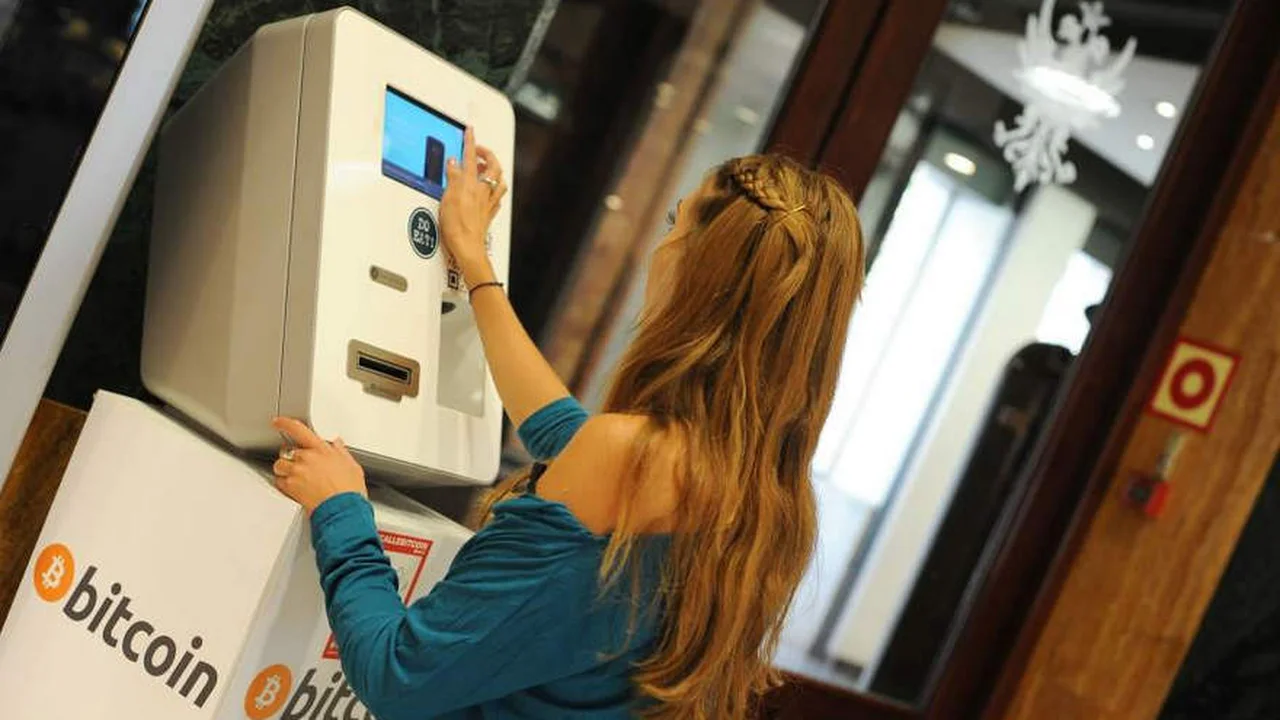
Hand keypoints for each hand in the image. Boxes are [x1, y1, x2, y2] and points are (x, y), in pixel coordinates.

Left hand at [271, 417, 367, 513]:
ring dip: (284, 470)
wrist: (342, 509)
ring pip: (280, 465)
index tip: (279, 422)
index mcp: (322, 449)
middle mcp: (307, 458)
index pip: (298, 429)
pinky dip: (284, 484)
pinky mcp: (290, 486)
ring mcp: (297, 472)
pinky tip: (295, 488)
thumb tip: (337, 444)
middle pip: (286, 450)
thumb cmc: (349, 491)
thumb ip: (341, 452)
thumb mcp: (351, 466)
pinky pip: (279, 481)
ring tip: (295, 478)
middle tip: (299, 465)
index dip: (285, 423)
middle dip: (290, 456)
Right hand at [440, 127, 506, 282]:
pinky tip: (490, 189)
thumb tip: (454, 163)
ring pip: (498, 179)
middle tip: (478, 150)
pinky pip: (496, 195)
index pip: (470, 157)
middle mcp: (482, 191)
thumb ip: (452, 177)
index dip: (470, 141)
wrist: (468, 248)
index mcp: (471, 184)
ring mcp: (487, 202)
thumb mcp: (448, 198)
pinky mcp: (488, 213)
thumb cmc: (457, 227)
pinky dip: (494, 187)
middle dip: (487, 154)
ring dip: (493, 169)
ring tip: (484, 167)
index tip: (470, 131)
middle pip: (492, 166)